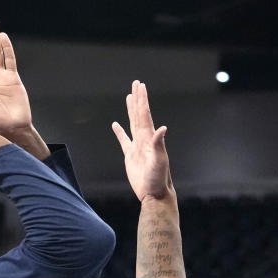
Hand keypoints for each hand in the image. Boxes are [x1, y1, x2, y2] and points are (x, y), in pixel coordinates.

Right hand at [112, 81, 173, 201]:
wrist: (154, 193)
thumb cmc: (159, 179)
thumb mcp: (159, 160)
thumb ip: (159, 144)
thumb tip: (162, 128)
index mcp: (149, 138)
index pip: (144, 114)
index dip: (142, 99)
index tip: (140, 86)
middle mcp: (144, 139)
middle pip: (139, 114)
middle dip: (137, 99)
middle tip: (136, 84)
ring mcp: (137, 146)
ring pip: (132, 123)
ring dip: (131, 110)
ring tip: (129, 97)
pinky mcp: (130, 156)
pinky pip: (123, 140)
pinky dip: (119, 132)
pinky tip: (115, 125)